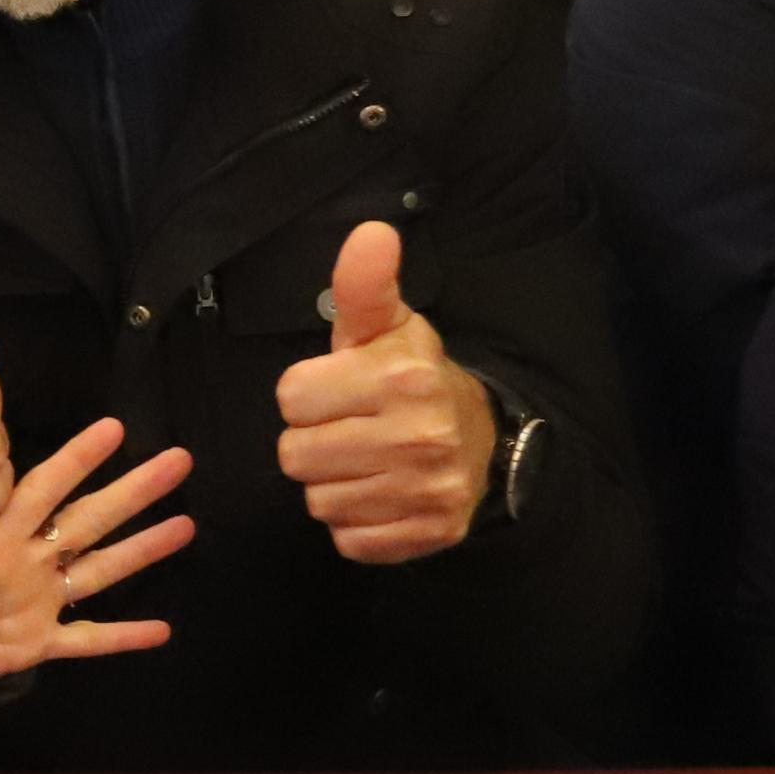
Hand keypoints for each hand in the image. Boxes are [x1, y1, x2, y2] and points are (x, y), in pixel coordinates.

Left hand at [0, 416, 198, 691]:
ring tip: (187, 525)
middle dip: (134, 491)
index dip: (77, 459)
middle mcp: (25, 560)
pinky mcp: (35, 645)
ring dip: (143, 550)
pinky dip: (121, 636)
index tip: (114, 427)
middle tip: (178, 460)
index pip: (44, 488)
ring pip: (100, 569)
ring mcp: (36, 602)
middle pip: (90, 519)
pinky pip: (87, 639)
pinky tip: (162, 630)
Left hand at [272, 221, 495, 565]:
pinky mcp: (426, 535)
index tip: (337, 390)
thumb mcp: (387, 328)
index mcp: (403, 377)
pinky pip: (348, 539)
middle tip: (348, 428)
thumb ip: (364, 286)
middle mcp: (420, 436)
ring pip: (318, 501)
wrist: (483, 441)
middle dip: (313, 440)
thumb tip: (371, 233)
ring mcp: (427, 492)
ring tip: (364, 460)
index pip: (291, 397)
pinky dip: (356, 522)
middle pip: (296, 455)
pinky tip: (379, 493)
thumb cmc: (412, 379)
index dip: (306, 394)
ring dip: (332, 483)